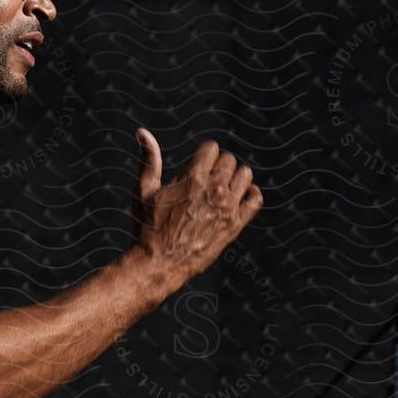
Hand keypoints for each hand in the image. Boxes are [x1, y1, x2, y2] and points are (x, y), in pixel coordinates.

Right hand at [130, 129, 262, 290]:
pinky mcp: (235, 225)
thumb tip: (142, 131)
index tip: (195, 168)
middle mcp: (213, 190)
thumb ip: (149, 160)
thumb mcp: (143, 192)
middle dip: (217, 166)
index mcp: (192, 178)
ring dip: (234, 178)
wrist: (157, 265)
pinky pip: (255, 199)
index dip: (202, 155)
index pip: (212, 148)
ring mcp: (227, 208)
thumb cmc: (146, 229)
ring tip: (219, 191)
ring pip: (245, 175)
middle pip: (229, 160)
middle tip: (204, 183)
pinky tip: (235, 200)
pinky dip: (249, 195)